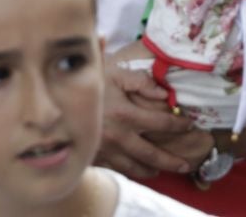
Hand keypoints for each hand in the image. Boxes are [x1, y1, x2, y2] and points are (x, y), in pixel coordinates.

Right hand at [96, 55, 210, 177]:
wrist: (54, 98)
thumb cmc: (89, 81)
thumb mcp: (116, 72)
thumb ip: (142, 81)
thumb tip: (165, 93)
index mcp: (126, 114)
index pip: (161, 123)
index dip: (179, 125)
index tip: (190, 125)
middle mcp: (118, 136)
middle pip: (151, 154)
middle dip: (171, 161)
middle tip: (185, 165)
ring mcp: (104, 149)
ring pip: (133, 166)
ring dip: (150, 170)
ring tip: (162, 171)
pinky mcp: (92, 156)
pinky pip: (115, 168)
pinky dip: (128, 172)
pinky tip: (135, 170)